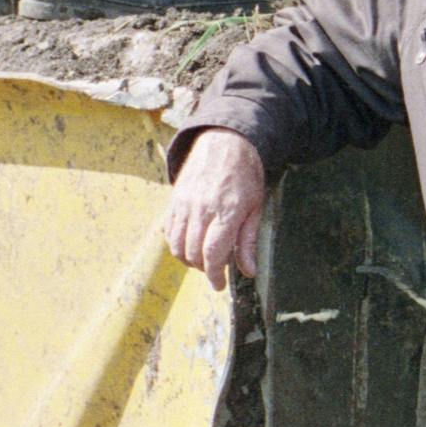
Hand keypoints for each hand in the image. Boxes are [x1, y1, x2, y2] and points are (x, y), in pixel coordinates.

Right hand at [164, 128, 266, 290]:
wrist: (224, 142)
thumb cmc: (245, 175)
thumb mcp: (256, 207)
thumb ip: (248, 240)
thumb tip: (248, 271)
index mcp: (226, 211)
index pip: (212, 254)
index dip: (215, 275)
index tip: (219, 284)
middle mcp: (202, 209)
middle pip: (193, 253)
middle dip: (204, 268)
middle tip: (216, 269)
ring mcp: (184, 204)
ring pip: (177, 245)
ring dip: (188, 259)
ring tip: (203, 257)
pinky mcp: (174, 200)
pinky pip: (169, 231)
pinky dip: (177, 244)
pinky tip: (191, 243)